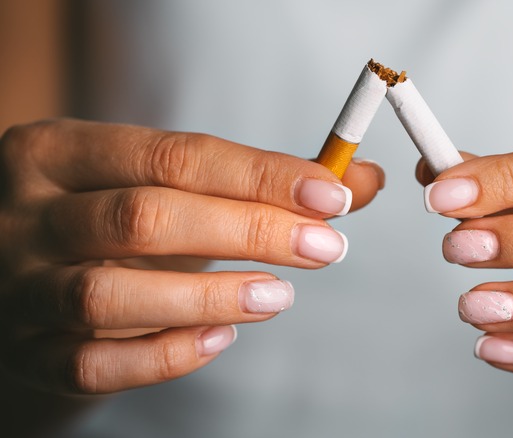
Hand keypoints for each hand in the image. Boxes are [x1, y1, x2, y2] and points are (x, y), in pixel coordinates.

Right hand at [0, 119, 382, 393]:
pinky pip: (93, 365)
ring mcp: (18, 289)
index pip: (173, 155)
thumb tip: (363, 178)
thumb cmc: (114, 226)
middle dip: (248, 231)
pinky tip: (222, 338)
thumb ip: (264, 182)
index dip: (260, 175)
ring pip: (108, 295)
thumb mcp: (170, 188)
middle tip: (324, 247)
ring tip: (280, 297)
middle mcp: (26, 215)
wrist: (26, 285)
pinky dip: (165, 355)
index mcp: (58, 153)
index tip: (331, 194)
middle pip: (144, 217)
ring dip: (210, 295)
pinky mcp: (27, 354)